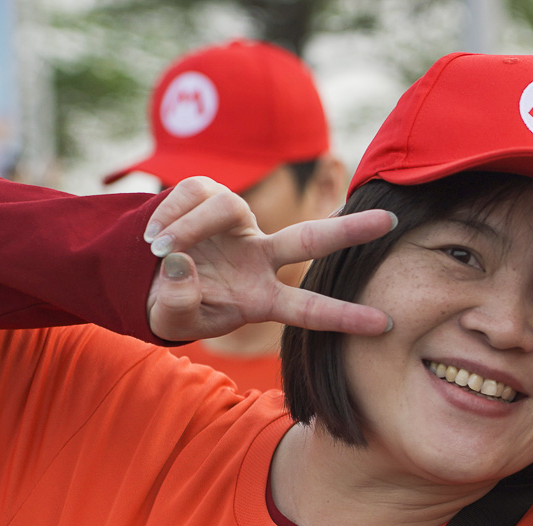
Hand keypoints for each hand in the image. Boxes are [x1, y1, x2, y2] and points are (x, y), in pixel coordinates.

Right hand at [143, 177, 395, 341]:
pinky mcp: (211, 194)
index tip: (384, 324)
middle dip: (350, 230)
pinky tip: (153, 235)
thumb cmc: (169, 304)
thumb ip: (178, 302)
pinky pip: (193, 195)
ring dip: (188, 229)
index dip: (344, 317)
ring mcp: (239, 224)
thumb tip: (182, 266)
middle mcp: (260, 257)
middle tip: (390, 221)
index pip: (308, 309)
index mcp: (260, 297)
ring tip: (159, 249)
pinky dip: (169, 215)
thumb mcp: (171, 319)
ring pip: (225, 209)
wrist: (142, 275)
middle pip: (310, 240)